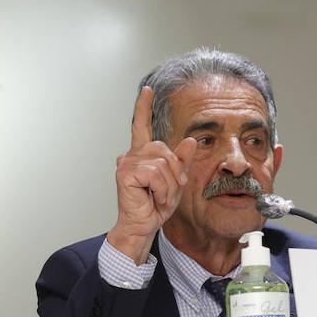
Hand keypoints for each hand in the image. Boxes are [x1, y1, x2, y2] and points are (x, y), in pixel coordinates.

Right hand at [106, 87, 196, 263]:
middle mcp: (132, 155)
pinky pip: (155, 173)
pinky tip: (153, 197)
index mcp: (142, 154)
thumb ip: (182, 161)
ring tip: (159, 196)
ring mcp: (126, 163)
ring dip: (169, 184)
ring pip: (162, 163)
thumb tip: (191, 141)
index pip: (142, 126)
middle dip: (174, 171)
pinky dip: (161, 188)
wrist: (143, 225)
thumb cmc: (155, 205)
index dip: (144, 107)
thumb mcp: (176, 181)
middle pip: (164, 149)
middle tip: (167, 190)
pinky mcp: (125, 173)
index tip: (147, 90)